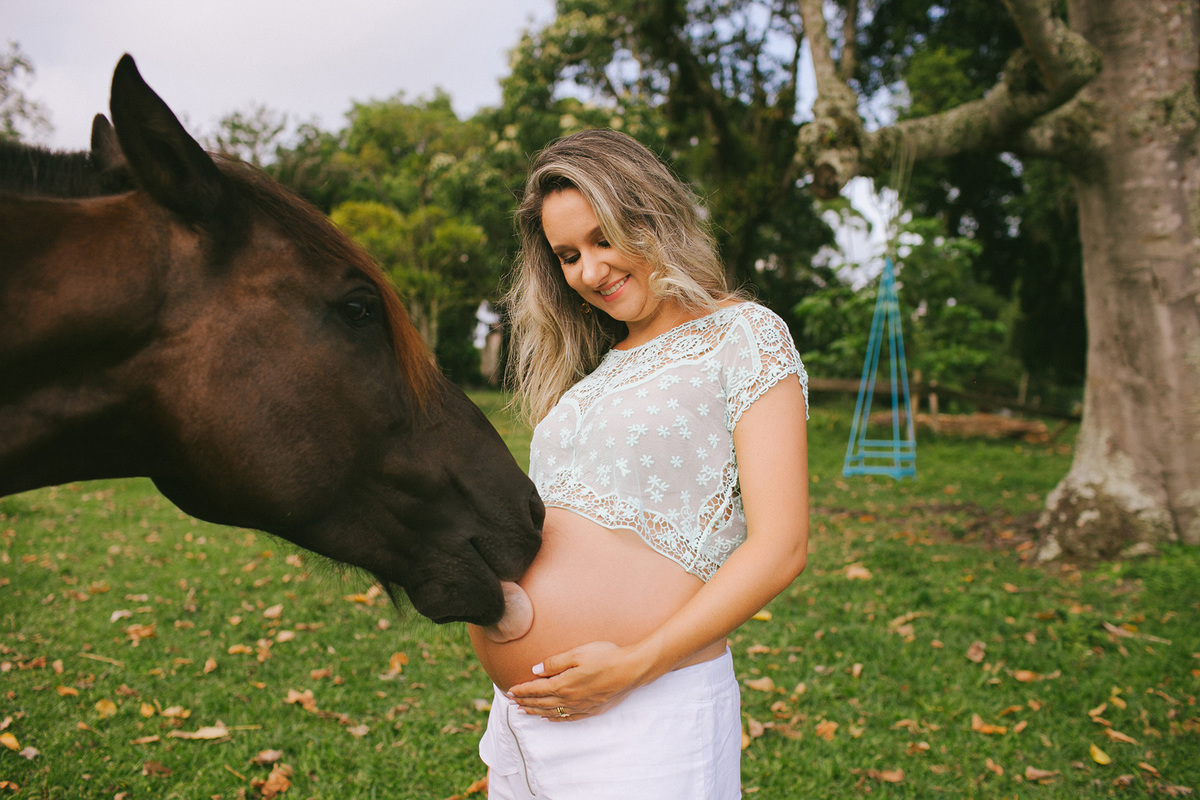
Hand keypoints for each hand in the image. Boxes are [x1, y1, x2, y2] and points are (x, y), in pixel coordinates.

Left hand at [505, 641, 647, 720]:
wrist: (631, 670)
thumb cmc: (606, 656)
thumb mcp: (578, 653)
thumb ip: (555, 662)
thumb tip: (536, 670)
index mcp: (564, 684)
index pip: (537, 689)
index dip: (522, 690)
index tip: (510, 691)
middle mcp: (570, 698)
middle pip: (542, 702)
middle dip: (525, 701)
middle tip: (511, 702)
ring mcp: (581, 706)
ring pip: (552, 711)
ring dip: (536, 711)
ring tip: (524, 711)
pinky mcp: (592, 709)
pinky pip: (568, 718)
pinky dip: (555, 718)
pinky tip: (549, 718)